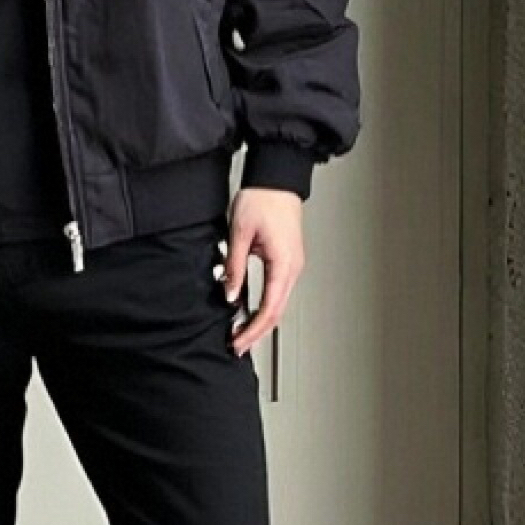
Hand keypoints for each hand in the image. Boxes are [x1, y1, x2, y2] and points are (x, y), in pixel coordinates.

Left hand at [218, 187, 304, 357]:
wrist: (277, 179)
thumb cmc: (262, 199)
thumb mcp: (239, 234)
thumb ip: (235, 268)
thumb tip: (230, 295)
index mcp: (283, 264)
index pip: (268, 309)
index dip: (252, 331)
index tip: (237, 342)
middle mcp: (293, 268)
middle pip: (276, 312)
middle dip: (256, 332)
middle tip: (236, 345)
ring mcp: (293, 265)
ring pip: (279, 303)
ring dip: (260, 321)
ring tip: (240, 332)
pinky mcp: (288, 259)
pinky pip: (278, 290)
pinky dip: (265, 306)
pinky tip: (250, 310)